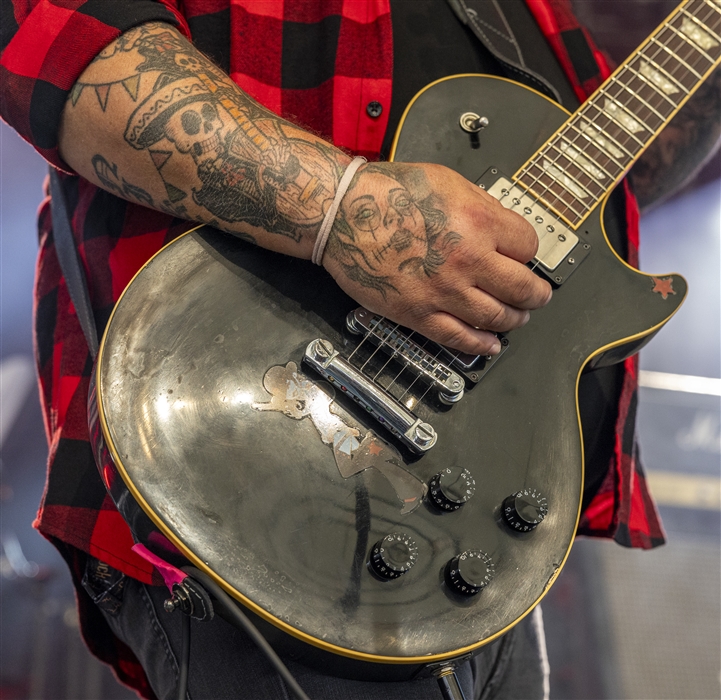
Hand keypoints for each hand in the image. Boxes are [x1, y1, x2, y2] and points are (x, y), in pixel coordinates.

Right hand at [322, 161, 551, 354]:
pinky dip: (479, 344)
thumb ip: (480, 205)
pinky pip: (458, 337)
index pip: (528, 246)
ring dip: (513, 319)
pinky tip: (489, 345)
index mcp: (479, 221)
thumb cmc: (387, 193)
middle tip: (537, 296)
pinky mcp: (419, 313)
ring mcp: (444, 291)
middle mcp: (467, 259)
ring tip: (517, 318)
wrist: (343, 214)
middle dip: (535, 294)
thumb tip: (500, 227)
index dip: (527, 252)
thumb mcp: (446, 180)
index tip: (522, 256)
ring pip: (496, 317)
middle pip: (522, 288)